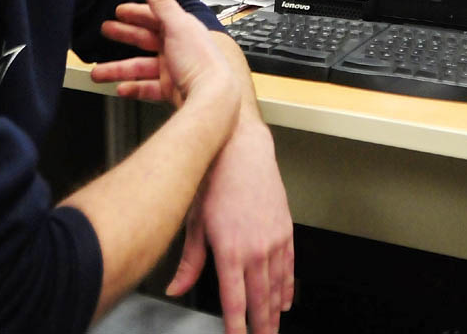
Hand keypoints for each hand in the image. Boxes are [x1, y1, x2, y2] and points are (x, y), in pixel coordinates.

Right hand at [92, 0, 237, 110]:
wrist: (212, 99)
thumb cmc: (200, 61)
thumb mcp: (177, 24)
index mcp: (181, 29)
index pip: (155, 16)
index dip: (136, 13)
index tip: (119, 11)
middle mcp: (178, 47)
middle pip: (145, 39)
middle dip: (124, 36)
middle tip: (106, 31)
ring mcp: (175, 70)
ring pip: (141, 67)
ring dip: (119, 69)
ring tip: (98, 72)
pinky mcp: (172, 90)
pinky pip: (147, 87)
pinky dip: (133, 87)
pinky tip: (120, 88)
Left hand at [167, 119, 294, 333]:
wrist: (243, 150)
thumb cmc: (215, 180)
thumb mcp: (195, 220)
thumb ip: (189, 261)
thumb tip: (176, 287)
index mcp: (230, 250)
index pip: (235, 302)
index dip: (237, 328)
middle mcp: (255, 249)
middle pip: (260, 300)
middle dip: (261, 327)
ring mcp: (274, 240)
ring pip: (277, 287)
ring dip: (275, 312)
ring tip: (272, 328)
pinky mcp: (286, 229)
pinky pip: (290, 266)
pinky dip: (288, 287)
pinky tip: (286, 299)